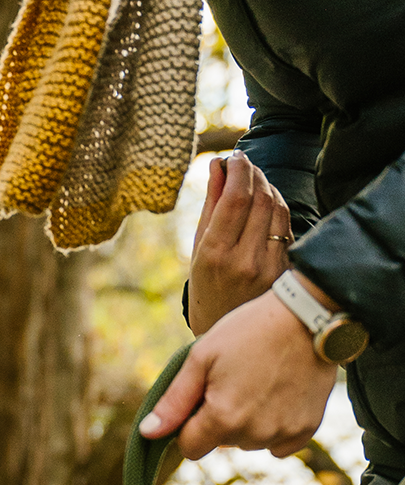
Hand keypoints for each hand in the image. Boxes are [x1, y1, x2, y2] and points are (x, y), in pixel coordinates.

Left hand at [141, 289, 336, 458]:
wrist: (305, 317)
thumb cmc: (247, 332)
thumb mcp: (201, 358)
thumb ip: (174, 401)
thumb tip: (148, 433)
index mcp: (223, 418)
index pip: (190, 448)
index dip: (186, 426)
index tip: (197, 399)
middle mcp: (255, 434)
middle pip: (220, 444)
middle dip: (217, 419)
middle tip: (230, 381)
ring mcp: (284, 434)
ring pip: (249, 442)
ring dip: (246, 423)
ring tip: (255, 383)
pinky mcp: (308, 430)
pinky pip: (278, 444)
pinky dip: (273, 426)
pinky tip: (276, 396)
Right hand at [188, 152, 293, 335]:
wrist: (226, 329)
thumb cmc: (206, 285)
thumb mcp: (198, 247)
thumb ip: (210, 205)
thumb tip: (217, 166)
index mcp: (215, 253)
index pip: (236, 199)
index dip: (239, 171)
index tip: (235, 156)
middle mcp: (245, 260)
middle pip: (260, 200)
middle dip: (253, 174)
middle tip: (244, 162)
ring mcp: (270, 266)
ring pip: (278, 210)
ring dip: (268, 187)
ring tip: (255, 178)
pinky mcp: (286, 270)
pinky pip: (287, 227)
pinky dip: (277, 207)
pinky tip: (266, 202)